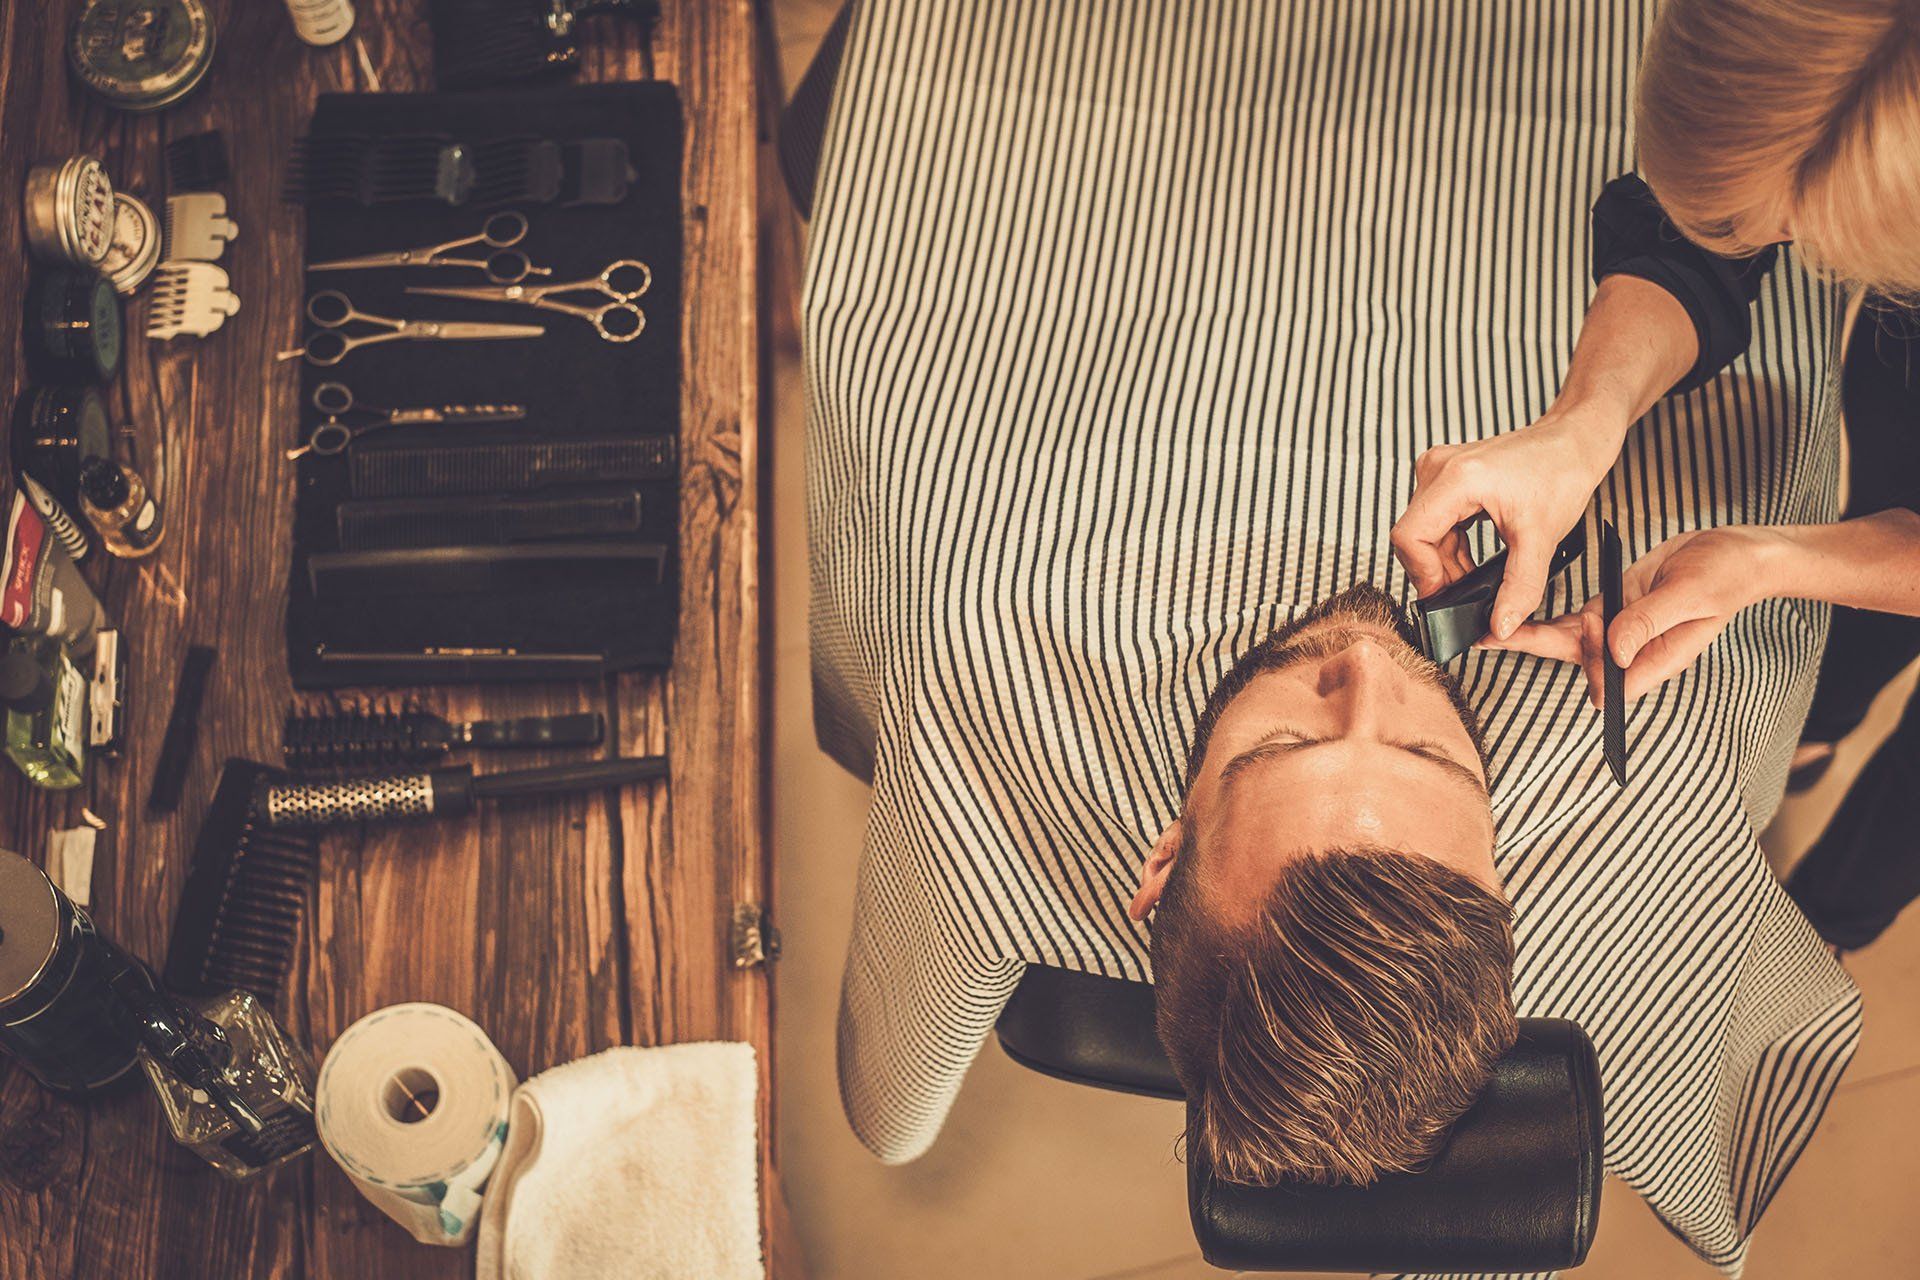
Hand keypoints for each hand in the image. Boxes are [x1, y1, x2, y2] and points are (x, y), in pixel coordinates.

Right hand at [1391, 407, 1624, 639]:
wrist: (1572, 442)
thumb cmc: (1561, 472)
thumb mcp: (1541, 538)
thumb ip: (1519, 587)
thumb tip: (1500, 625)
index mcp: (1456, 478)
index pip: (1409, 536)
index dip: (1422, 573)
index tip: (1444, 596)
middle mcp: (1438, 468)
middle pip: (1412, 536)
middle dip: (1436, 571)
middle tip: (1464, 593)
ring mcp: (1438, 470)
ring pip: (1421, 532)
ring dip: (1443, 561)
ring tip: (1473, 577)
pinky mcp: (1445, 476)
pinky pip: (1432, 521)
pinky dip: (1449, 547)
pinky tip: (1471, 559)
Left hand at [1483, 527, 1773, 705]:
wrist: (1732, 552)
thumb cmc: (1724, 576)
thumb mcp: (1690, 595)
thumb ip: (1650, 621)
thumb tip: (1615, 650)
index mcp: (1656, 658)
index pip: (1613, 683)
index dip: (1588, 668)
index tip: (1570, 641)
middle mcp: (1633, 651)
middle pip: (1577, 660)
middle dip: (1533, 649)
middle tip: (1488, 638)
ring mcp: (1619, 630)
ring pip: (1567, 640)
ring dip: (1530, 635)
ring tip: (1486, 627)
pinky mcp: (1611, 608)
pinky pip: (1573, 619)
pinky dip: (1546, 617)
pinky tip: (1514, 613)